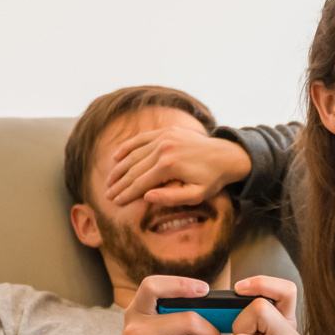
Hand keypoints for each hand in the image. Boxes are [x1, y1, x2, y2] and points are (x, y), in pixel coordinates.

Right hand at [104, 126, 253, 208]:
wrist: (227, 155)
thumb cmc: (212, 179)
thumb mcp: (196, 195)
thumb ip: (171, 198)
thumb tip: (146, 197)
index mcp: (169, 165)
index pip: (140, 183)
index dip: (126, 194)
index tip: (115, 203)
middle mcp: (164, 148)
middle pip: (134, 169)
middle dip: (119, 183)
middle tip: (107, 194)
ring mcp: (164, 137)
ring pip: (134, 154)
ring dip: (119, 168)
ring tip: (109, 181)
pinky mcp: (166, 131)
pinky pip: (141, 139)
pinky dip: (128, 147)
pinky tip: (117, 157)